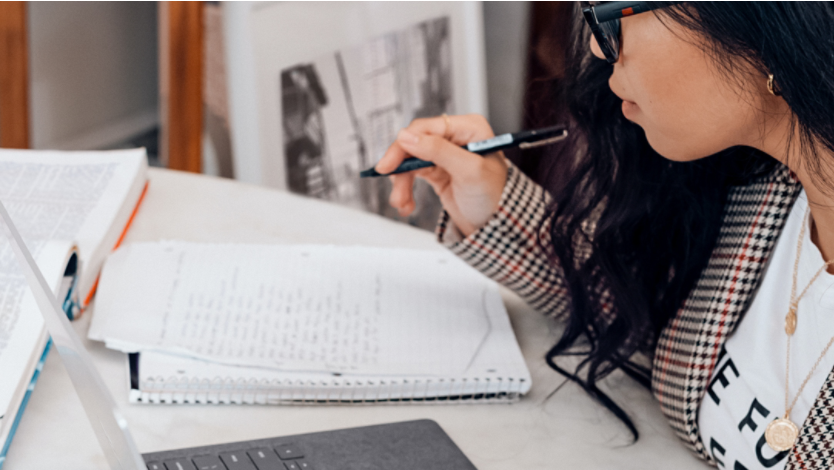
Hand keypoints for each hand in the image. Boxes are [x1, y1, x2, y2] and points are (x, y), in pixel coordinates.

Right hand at [375, 114, 507, 236]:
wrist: (497, 225)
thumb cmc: (495, 196)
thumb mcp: (468, 171)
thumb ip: (438, 151)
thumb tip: (407, 136)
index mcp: (468, 128)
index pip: (426, 128)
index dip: (405, 144)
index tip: (390, 164)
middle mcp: (455, 137)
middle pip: (414, 143)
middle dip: (402, 166)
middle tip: (389, 180)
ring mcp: (445, 154)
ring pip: (410, 162)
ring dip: (402, 183)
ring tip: (401, 202)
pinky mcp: (437, 171)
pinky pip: (412, 175)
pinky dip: (406, 189)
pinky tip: (407, 204)